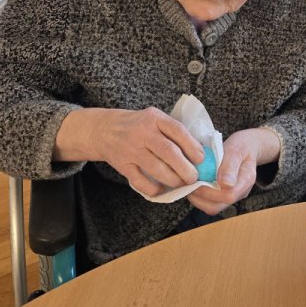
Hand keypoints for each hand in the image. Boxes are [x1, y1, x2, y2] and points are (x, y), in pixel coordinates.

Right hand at [54, 107, 204, 196]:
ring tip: (181, 183)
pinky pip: (139, 180)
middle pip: (168, 152)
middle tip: (194, 178)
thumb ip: (173, 131)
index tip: (201, 159)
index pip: (177, 130)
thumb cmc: (139, 126)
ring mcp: (131, 148)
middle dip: (185, 168)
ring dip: (172, 179)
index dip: (192, 146)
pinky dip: (153, 188)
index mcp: (155, 118)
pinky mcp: (122, 164)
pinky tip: (161, 189)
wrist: (104, 129)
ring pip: (156, 168)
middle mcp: (142, 132)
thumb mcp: (155, 119)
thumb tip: (200, 153)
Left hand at [187, 127, 280, 215]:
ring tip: (190, 184)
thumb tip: (225, 184)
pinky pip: (210, 203)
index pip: (229, 195)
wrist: (246, 147)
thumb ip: (230, 165)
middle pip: (217, 206)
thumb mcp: (235, 149)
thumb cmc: (240, 146)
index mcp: (246, 179)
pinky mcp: (224, 196)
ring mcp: (232, 196)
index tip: (196, 179)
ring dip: (197, 198)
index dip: (209, 191)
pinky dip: (199, 197)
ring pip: (212, 207)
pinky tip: (194, 184)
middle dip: (199, 197)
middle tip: (189, 182)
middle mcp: (240, 192)